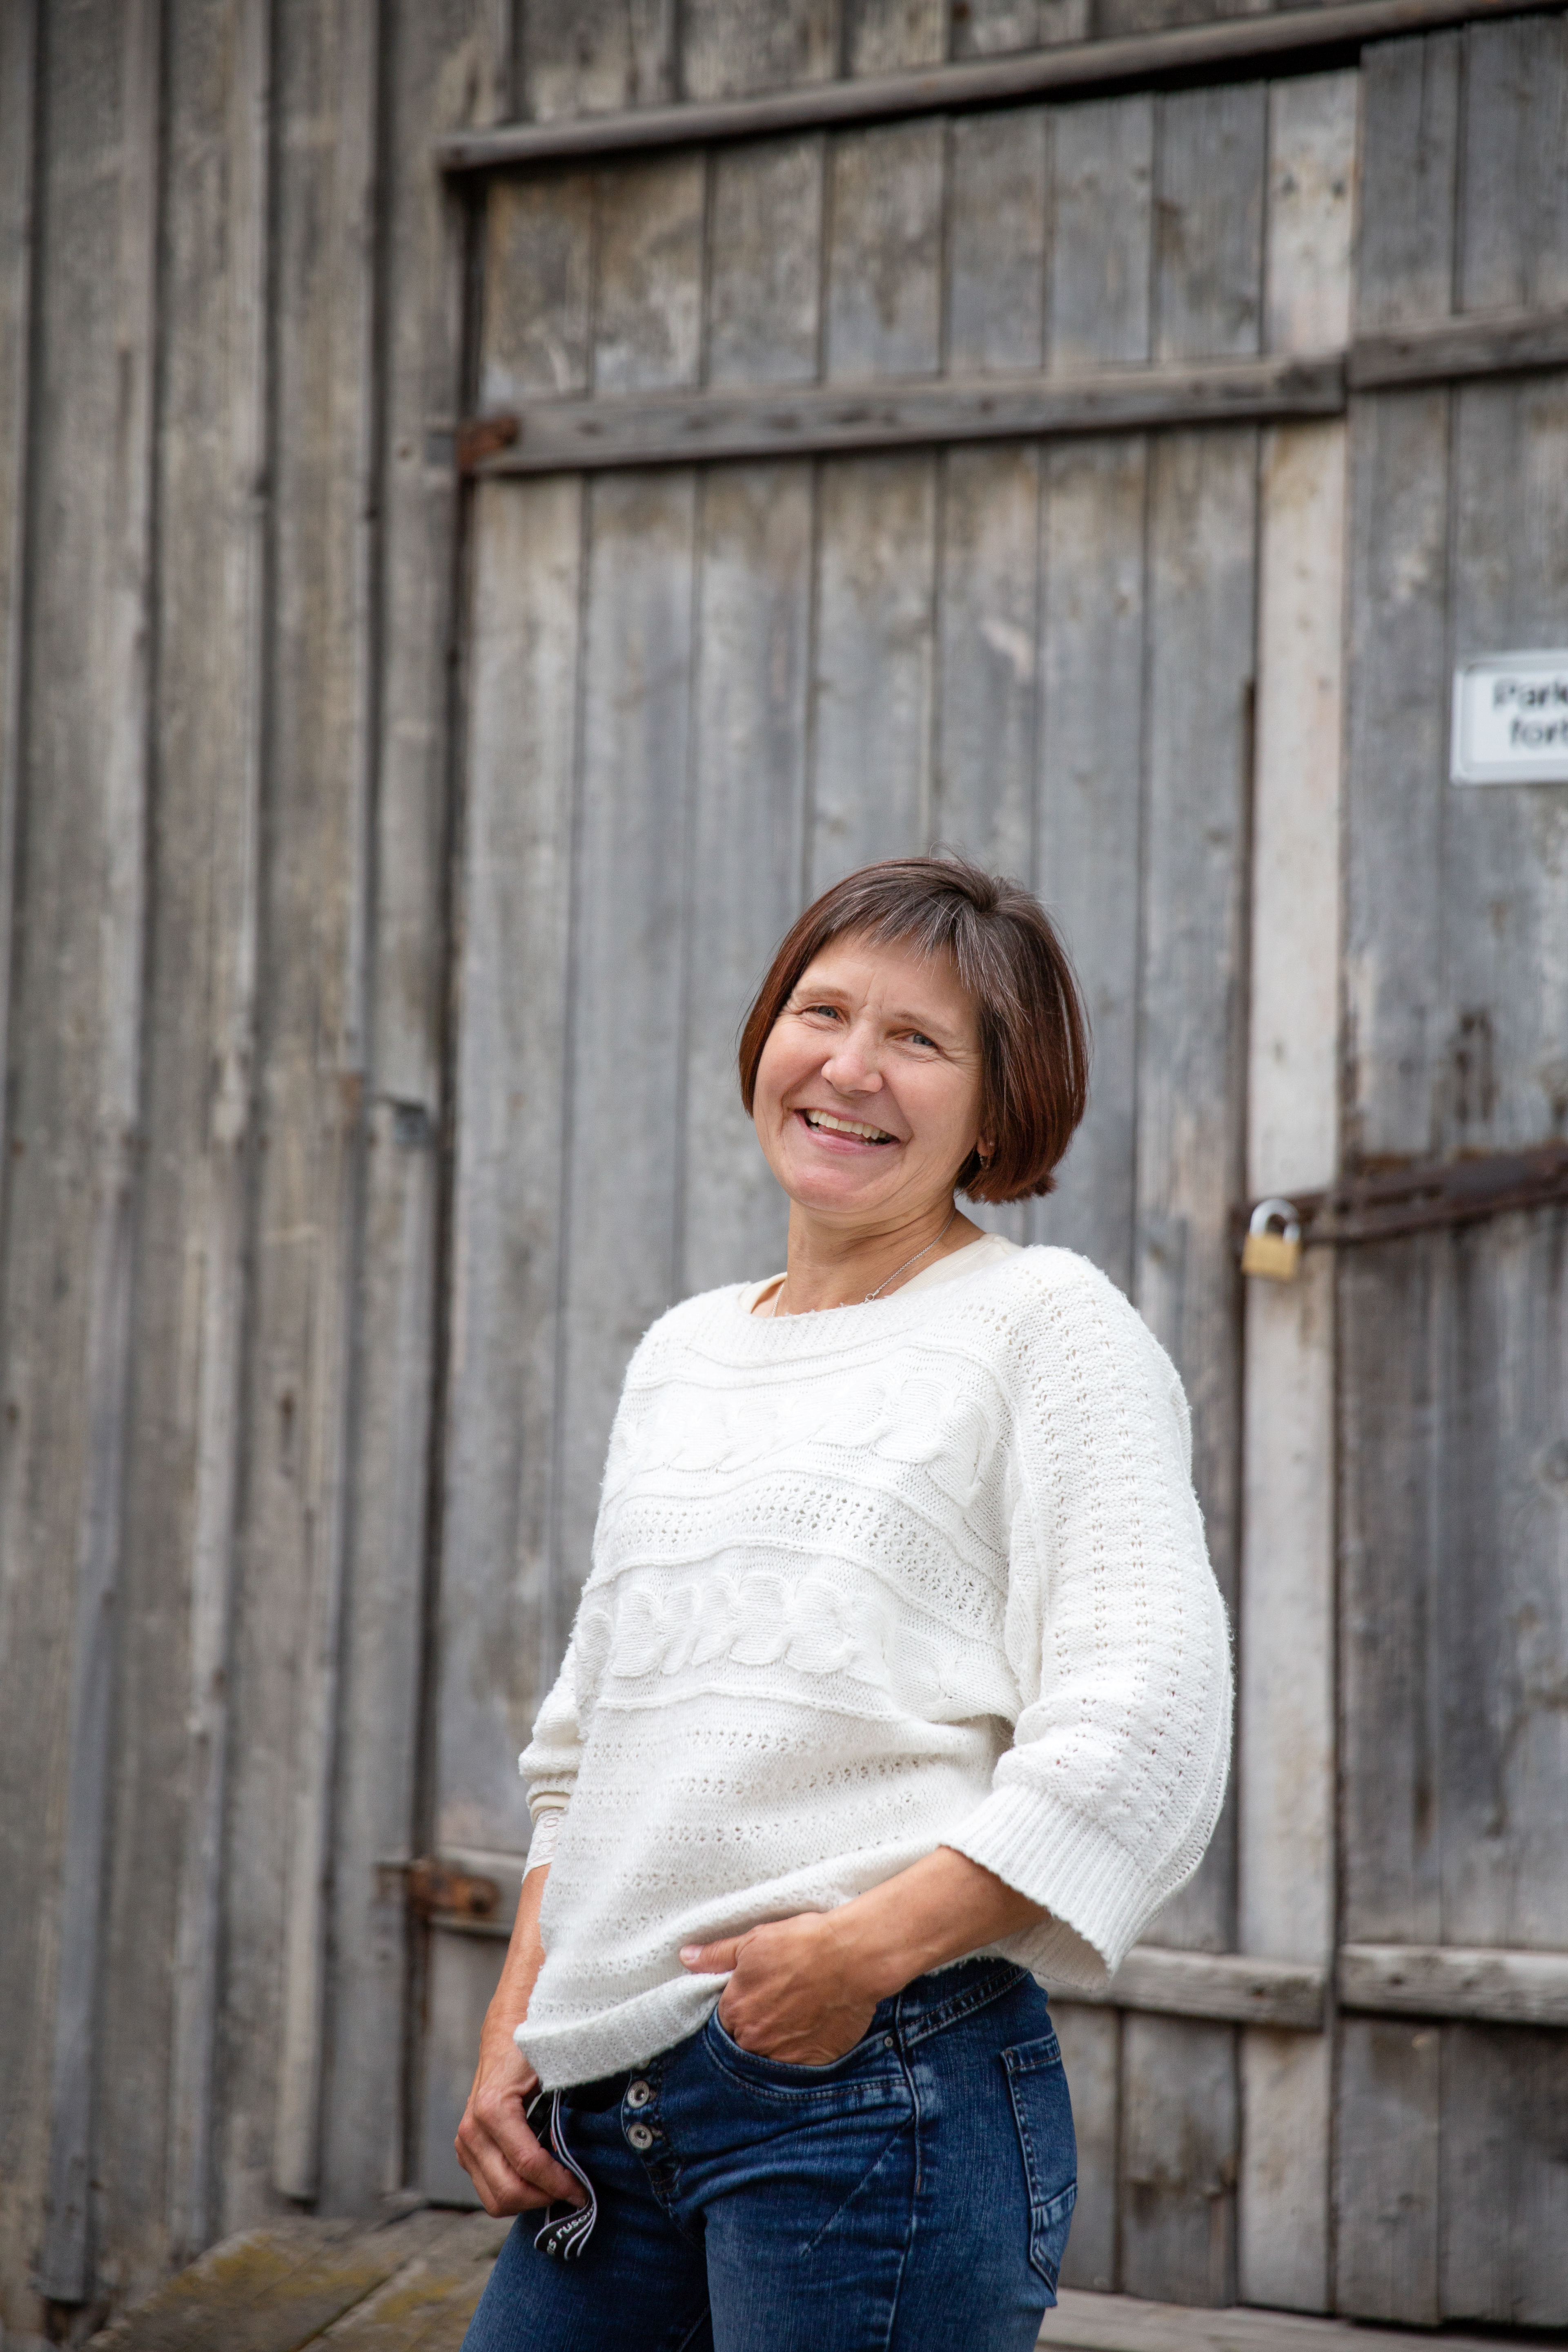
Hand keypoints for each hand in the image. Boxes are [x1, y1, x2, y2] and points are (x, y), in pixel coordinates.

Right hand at [455, 2031, 585, 2217]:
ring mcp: (465, 2143)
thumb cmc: (533, 2048)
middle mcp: (471, 2130)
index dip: (558, 2183)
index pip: (527, 2164)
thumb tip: (586, 2153)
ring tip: (559, 2189)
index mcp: (492, 2109)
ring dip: (530, 2201)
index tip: (584, 2190)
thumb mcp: (553, 2071)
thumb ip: (564, 2109)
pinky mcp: (466, 2151)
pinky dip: (516, 2192)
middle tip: (575, 2193)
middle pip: (507, 2191)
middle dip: (544, 2198)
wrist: (506, 2030)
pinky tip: (541, 2180)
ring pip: (495, 2199)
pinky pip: (489, 2189)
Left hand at [680, 1911, 879, 2066]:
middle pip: (745, 2044)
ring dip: (777, 2045)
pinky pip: (799, 2068)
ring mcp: (783, 2055)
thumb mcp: (753, 1941)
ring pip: (770, 2058)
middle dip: (756, 2031)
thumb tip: (686, 1957)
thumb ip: (717, 1955)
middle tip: (777, 2009)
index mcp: (735, 2010)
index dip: (737, 2013)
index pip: (723, 2023)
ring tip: (795, 2020)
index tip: (753, 2002)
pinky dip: (802, 2055)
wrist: (851, 1957)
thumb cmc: (802, 1944)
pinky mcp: (812, 2064)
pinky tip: (812, 2032)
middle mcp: (754, 2039)